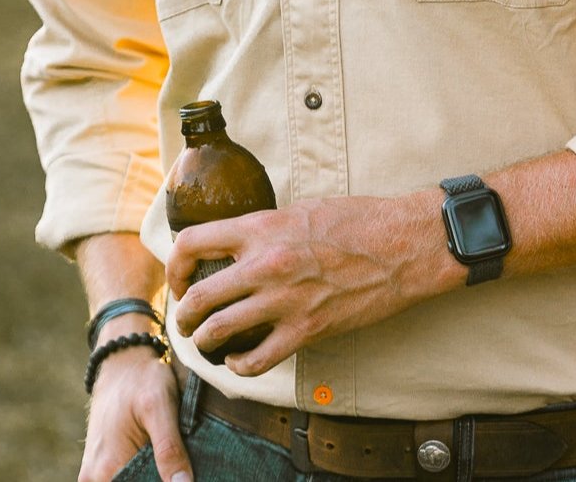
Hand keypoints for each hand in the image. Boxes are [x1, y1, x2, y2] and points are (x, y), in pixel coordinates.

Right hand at [79, 343, 190, 481]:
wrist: (122, 361)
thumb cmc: (143, 379)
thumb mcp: (160, 407)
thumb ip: (169, 448)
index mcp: (108, 468)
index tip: (184, 475)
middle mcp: (95, 478)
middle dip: (159, 478)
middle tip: (180, 465)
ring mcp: (93, 475)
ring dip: (151, 476)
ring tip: (171, 461)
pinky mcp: (97, 468)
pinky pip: (122, 479)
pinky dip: (141, 474)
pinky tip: (156, 461)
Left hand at [166, 191, 453, 375]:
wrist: (402, 243)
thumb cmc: (359, 219)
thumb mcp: (301, 210)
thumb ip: (266, 228)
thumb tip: (240, 244)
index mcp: (261, 227)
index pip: (192, 243)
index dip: (173, 264)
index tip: (178, 276)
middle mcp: (264, 263)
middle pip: (196, 297)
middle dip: (183, 314)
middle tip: (187, 318)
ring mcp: (283, 299)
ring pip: (217, 331)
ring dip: (203, 341)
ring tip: (205, 342)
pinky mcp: (305, 330)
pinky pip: (255, 360)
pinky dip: (238, 365)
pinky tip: (238, 360)